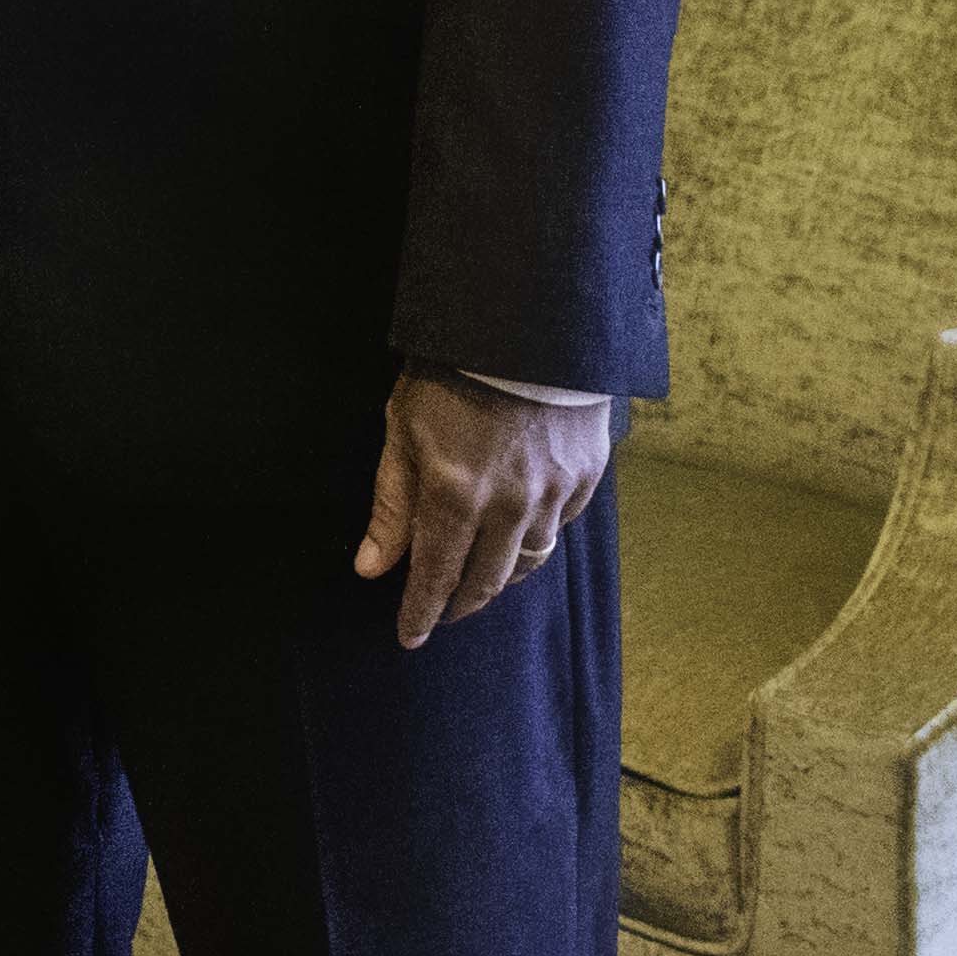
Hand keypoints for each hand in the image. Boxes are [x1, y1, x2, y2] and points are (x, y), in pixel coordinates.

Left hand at [353, 368, 613, 648]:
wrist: (525, 318)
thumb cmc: (451, 369)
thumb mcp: (403, 430)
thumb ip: (392, 505)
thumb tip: (371, 568)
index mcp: (456, 495)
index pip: (435, 577)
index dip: (420, 614)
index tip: (409, 637)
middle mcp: (509, 505)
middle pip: (485, 581)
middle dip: (459, 605)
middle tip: (442, 613)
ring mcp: (554, 493)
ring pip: (528, 561)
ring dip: (500, 576)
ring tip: (480, 578)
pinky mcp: (585, 475)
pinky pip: (560, 526)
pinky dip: (537, 537)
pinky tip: (521, 532)